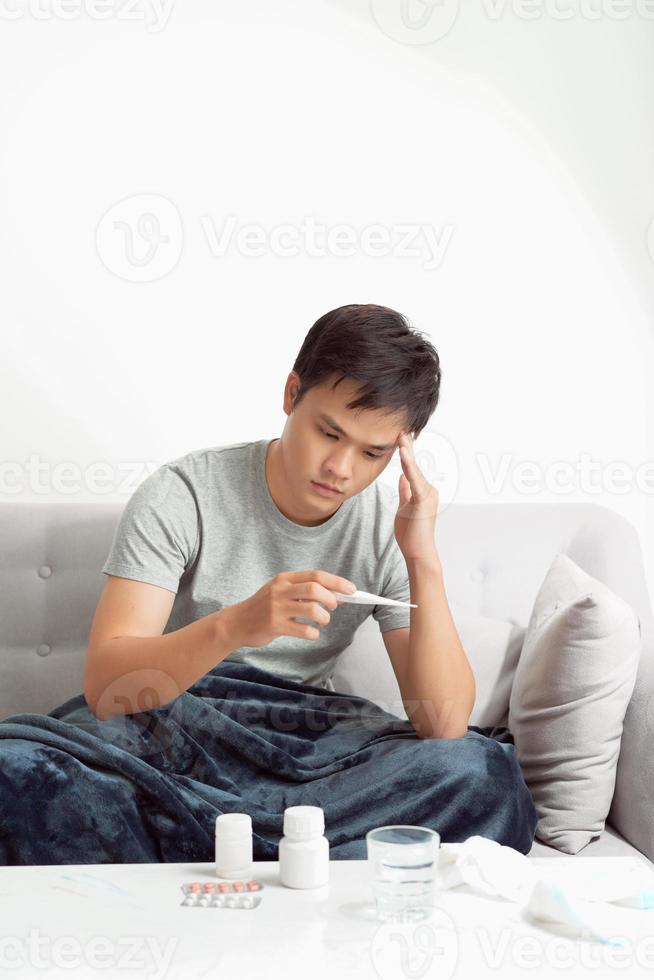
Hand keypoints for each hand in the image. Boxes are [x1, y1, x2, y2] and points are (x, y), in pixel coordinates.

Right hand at [225, 570, 356, 648]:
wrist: (236, 623)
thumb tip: (336, 595)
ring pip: (311, 609)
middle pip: (315, 588)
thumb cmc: (263, 607)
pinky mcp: (274, 625)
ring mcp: (276, 608)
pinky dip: (313, 633)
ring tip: (322, 621)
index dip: (337, 582)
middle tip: (334, 607)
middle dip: (331, 598)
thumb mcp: (280, 592)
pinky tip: (311, 633)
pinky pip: (303, 630)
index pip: (316, 575)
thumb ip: (303, 591)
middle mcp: (280, 590)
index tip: (351, 590)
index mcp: (284, 579)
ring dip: (324, 617)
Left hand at [394, 431, 440, 563]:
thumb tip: (402, 476)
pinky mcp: (423, 501)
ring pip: (415, 471)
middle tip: (402, 429)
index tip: (401, 437)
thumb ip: (405, 491)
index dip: (407, 453)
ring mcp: (428, 495)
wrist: (418, 552)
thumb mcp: (404, 507)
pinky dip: (409, 466)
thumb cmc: (411, 534)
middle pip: (415, 466)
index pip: (412, 469)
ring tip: (402, 436)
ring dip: (408, 453)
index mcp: (423, 491)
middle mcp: (429, 490)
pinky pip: (414, 481)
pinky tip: (404, 454)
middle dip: (408, 447)